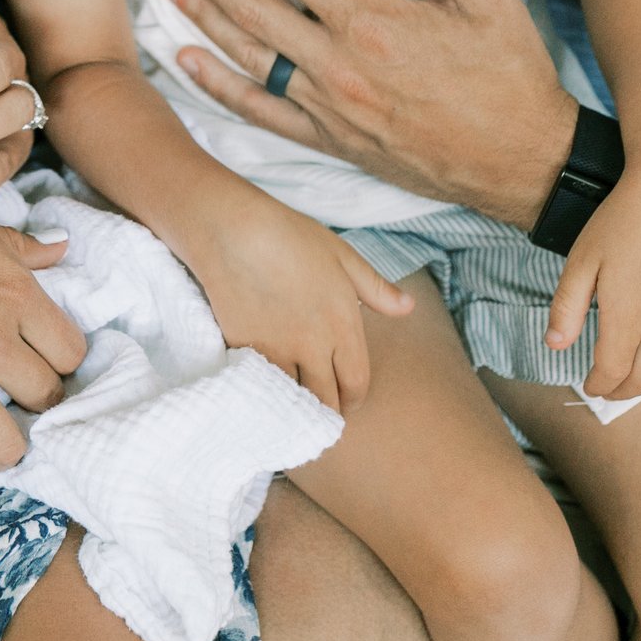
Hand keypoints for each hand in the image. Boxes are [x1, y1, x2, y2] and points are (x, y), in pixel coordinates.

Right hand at [0, 184, 87, 508]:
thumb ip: (22, 248)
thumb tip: (62, 248)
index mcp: (13, 298)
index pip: (70, 350)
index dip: (63, 359)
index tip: (48, 360)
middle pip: (46, 399)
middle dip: (39, 402)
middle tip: (23, 401)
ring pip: (5, 445)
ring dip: (1, 452)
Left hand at [155, 0, 576, 227]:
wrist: (524, 164)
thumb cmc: (510, 74)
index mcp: (372, 21)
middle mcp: (339, 66)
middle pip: (251, 5)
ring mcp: (330, 108)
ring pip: (247, 54)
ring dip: (200, 15)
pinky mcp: (331, 142)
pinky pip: (261, 113)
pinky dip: (219, 86)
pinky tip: (188, 62)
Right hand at [186, 188, 410, 411]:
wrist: (232, 230)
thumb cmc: (290, 236)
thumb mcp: (342, 255)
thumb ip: (376, 289)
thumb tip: (409, 308)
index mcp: (342, 324)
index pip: (356, 383)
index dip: (354, 399)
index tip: (349, 401)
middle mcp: (312, 345)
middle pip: (326, 401)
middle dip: (329, 410)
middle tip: (325, 410)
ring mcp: (276, 350)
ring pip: (293, 398)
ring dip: (298, 402)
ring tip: (298, 402)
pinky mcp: (244, 350)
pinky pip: (262, 383)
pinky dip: (268, 389)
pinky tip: (269, 385)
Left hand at [546, 161, 640, 398]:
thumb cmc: (625, 219)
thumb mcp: (582, 259)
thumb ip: (568, 308)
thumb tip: (554, 346)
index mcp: (628, 320)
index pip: (611, 372)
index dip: (597, 385)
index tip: (587, 386)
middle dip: (622, 391)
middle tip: (607, 391)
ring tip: (634, 379)